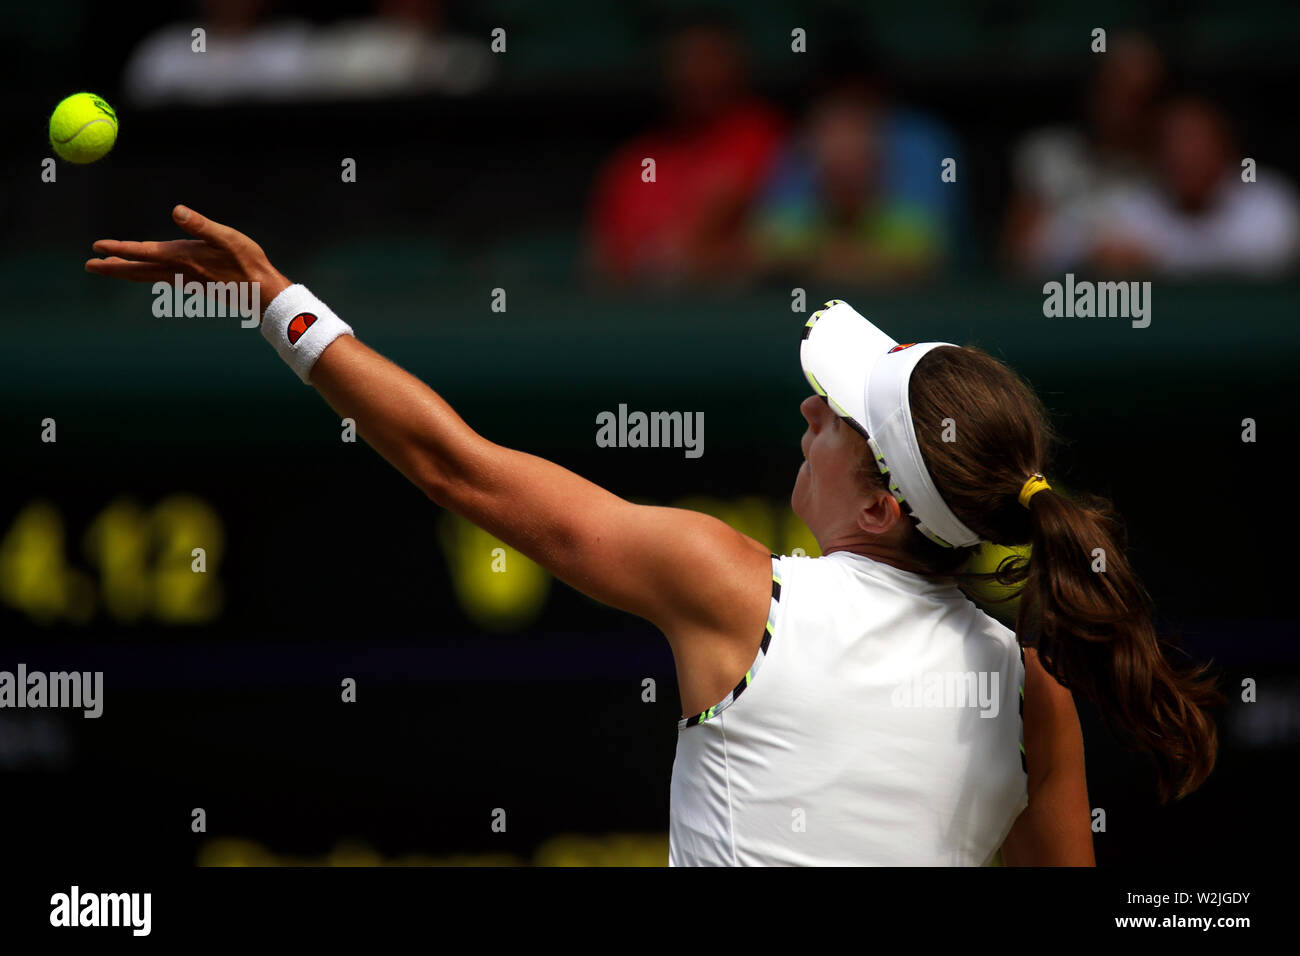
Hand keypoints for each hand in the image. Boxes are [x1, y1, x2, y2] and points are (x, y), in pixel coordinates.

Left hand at [85, 205, 291, 307]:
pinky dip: (144, 275)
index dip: (120, 248)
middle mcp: (179, 271)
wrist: (263, 294)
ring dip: (126, 271)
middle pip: (139, 270)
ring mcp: (185, 280)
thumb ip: (201, 225)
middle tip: (89, 266)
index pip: (144, 252)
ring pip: (148, 275)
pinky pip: (160, 278)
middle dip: (113, 267)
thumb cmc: (249, 263)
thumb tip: (177, 211)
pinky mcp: (193, 284)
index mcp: (184, 257)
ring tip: (109, 267)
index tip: (97, 247)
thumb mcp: (228, 237)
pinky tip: (145, 272)